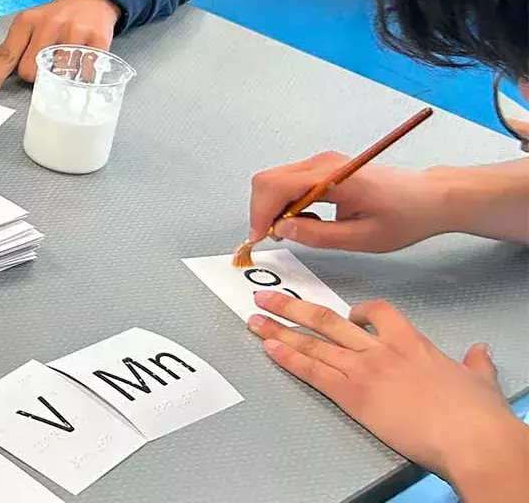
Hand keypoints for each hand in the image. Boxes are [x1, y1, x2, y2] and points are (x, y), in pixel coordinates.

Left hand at [0, 0, 121, 99]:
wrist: (91, 0)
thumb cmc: (55, 18)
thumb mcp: (29, 24)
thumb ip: (12, 47)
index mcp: (26, 21)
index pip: (6, 55)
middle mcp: (49, 24)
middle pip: (29, 71)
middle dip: (34, 76)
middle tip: (45, 65)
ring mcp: (74, 31)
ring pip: (57, 75)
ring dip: (59, 77)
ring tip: (65, 62)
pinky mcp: (97, 39)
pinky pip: (84, 74)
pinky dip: (81, 77)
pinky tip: (82, 65)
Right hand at [247, 154, 452, 251]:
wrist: (429, 198)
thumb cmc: (406, 215)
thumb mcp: (363, 238)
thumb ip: (318, 235)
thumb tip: (282, 229)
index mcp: (333, 176)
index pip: (275, 186)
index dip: (260, 214)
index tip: (259, 237)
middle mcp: (323, 162)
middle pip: (268, 180)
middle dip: (263, 211)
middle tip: (275, 237)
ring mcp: (323, 162)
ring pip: (275, 180)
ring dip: (274, 207)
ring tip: (297, 230)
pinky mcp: (324, 167)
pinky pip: (290, 181)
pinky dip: (286, 202)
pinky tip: (306, 219)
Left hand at [248, 292, 528, 492]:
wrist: (469, 437)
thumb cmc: (478, 415)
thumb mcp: (479, 381)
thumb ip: (474, 363)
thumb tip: (479, 351)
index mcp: (411, 344)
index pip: (377, 313)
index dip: (358, 310)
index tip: (346, 311)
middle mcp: (381, 351)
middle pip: (328, 321)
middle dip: (294, 307)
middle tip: (268, 297)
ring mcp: (363, 371)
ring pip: (312, 343)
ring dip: (279, 329)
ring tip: (255, 318)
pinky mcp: (352, 395)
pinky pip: (312, 371)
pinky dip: (287, 358)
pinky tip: (269, 348)